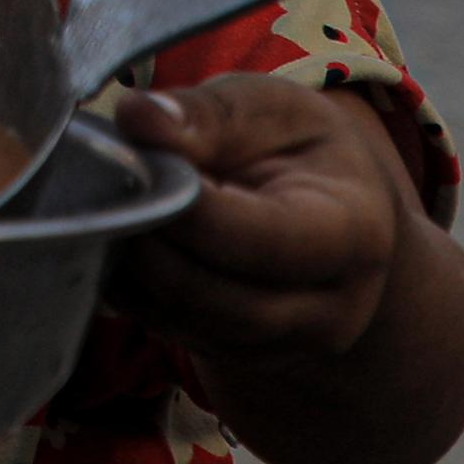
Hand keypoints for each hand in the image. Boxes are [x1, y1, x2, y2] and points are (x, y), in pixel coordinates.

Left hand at [106, 76, 409, 363]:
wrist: (327, 197)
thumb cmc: (292, 144)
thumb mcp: (264, 106)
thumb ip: (204, 113)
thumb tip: (138, 118)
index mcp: (356, 231)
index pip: (266, 241)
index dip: (192, 215)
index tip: (137, 170)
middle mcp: (337, 304)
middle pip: (222, 298)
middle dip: (153, 247)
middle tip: (107, 193)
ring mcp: (295, 342)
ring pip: (194, 326)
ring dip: (138, 276)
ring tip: (112, 214)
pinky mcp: (252, 357)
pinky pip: (182, 337)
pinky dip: (141, 298)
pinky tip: (122, 249)